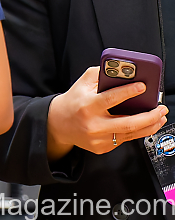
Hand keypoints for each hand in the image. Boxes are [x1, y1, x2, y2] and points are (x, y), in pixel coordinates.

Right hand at [46, 66, 167, 159]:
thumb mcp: (82, 84)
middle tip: (161, 108)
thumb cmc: (73, 101)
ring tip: (160, 117)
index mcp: (87, 106)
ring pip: (131, 134)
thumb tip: (122, 71)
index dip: (129, 92)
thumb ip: (100, 75)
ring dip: (150, 125)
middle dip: (150, 116)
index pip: (111, 99)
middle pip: (129, 123)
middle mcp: (94, 124)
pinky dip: (137, 131)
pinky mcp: (102, 147)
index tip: (143, 87)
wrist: (58, 123)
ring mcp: (99, 138)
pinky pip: (124, 140)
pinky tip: (144, 125)